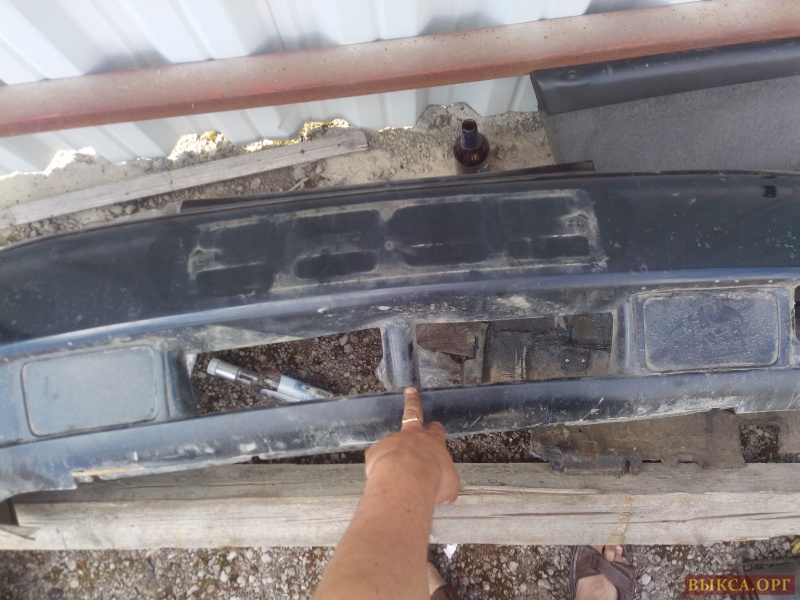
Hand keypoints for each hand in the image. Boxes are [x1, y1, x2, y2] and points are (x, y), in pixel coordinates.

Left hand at [364, 387, 459, 503]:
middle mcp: (413, 436)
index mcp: (433, 442)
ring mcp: (393, 440)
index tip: (435, 425)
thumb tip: (444, 492)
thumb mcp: (448, 486)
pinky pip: (376, 458)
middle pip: (413, 413)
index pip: (437, 430)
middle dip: (413, 401)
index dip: (436, 428)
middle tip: (410, 392)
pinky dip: (378, 467)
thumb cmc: (433, 480)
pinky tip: (382, 478)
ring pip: (392, 443)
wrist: (407, 479)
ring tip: (393, 472)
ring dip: (391, 453)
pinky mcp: (376, 450)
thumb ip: (445, 485)